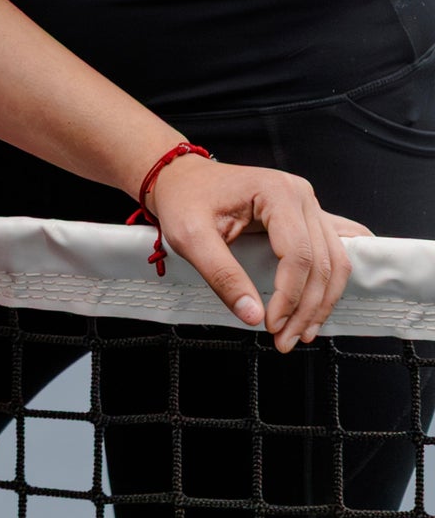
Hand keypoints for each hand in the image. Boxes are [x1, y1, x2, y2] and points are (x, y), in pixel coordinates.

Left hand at [149, 154, 366, 351]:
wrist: (182, 178)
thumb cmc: (184, 199)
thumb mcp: (190, 236)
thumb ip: (222, 275)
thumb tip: (253, 316)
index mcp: (275, 191)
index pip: (298, 255)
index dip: (289, 296)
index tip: (272, 324)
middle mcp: (300, 194)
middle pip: (321, 262)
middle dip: (306, 308)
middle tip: (286, 339)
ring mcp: (308, 205)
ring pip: (334, 262)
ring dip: (322, 303)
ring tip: (301, 332)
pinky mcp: (307, 217)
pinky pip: (332, 254)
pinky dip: (328, 286)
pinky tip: (323, 307)